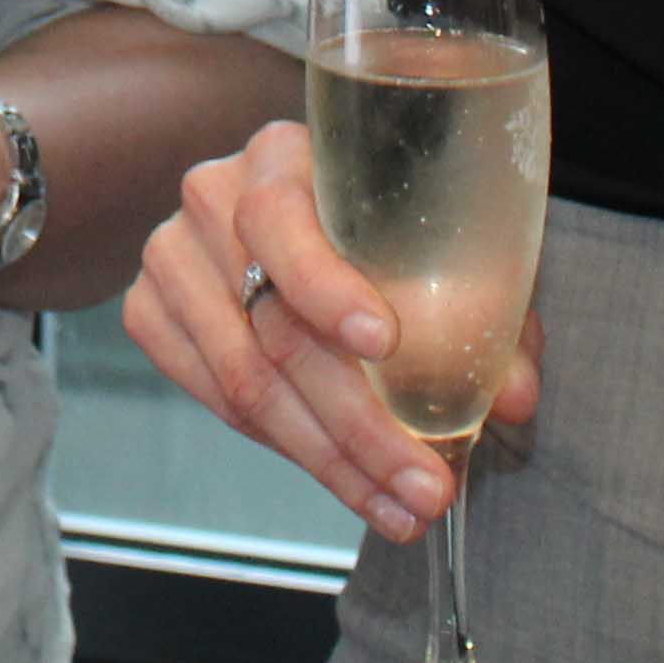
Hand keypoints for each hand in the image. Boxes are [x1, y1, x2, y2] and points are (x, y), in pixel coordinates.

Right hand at [120, 120, 538, 545]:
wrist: (312, 221)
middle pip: (272, 328)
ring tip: (400, 506)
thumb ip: (487, 319)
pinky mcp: (150, 312)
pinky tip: (347, 479)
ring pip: (243, 381)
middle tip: (427, 485)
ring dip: (330, 459)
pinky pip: (214, 399)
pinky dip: (285, 449)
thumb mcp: (450, 251)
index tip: (386, 345)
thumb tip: (513, 400)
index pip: (281, 220)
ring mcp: (171, 256)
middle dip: (360, 424)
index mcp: (281, 156)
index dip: (327, 287)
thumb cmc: (388, 228)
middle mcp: (211, 197)